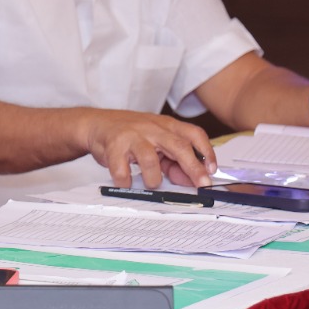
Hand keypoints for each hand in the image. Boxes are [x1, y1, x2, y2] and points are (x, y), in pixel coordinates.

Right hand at [79, 110, 215, 188]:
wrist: (96, 123)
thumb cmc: (129, 135)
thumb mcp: (155, 142)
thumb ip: (172, 160)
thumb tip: (190, 179)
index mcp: (166, 125)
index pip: (194, 134)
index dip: (207, 152)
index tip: (212, 170)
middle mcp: (151, 128)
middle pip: (178, 146)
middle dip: (193, 167)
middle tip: (201, 184)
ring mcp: (132, 135)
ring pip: (150, 159)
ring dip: (154, 179)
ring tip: (151, 184)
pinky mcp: (113, 145)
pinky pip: (122, 170)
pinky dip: (125, 181)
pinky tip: (126, 182)